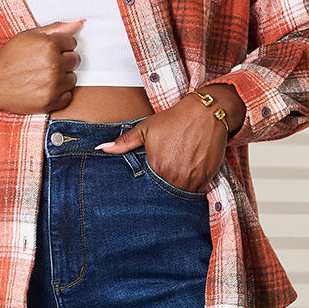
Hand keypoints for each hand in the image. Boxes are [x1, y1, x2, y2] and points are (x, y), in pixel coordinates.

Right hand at [0, 21, 82, 125]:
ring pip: (72, 78)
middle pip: (75, 60)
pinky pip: (67, 96)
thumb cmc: (11, 57)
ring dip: (62, 77)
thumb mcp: (30, 36)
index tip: (48, 51)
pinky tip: (44, 88)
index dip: (60, 45)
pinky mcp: (51, 102)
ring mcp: (53, 85)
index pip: (72, 42)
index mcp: (50, 45)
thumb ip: (57, 28)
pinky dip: (59, 93)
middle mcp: (54, 65)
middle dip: (63, 60)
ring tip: (43, 76)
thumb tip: (80, 23)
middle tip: (45, 64)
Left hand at [96, 92, 229, 191]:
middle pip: (166, 194)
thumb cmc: (175, 119)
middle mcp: (174, 176)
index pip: (149, 189)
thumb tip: (101, 148)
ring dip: (179, 191)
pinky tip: (190, 179)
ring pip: (183, 195)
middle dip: (164, 192)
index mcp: (158, 166)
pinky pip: (198, 192)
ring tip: (177, 182)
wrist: (205, 112)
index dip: (150, 188)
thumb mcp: (146, 128)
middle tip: (165, 183)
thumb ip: (124, 142)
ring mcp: (192, 178)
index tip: (151, 185)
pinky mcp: (207, 177)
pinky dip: (194, 188)